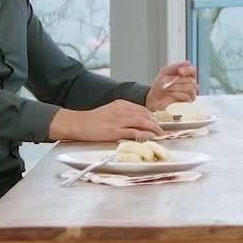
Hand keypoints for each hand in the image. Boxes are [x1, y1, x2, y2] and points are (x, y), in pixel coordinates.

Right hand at [49, 100, 165, 141]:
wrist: (78, 123)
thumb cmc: (93, 119)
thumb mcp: (110, 111)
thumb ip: (123, 114)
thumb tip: (136, 120)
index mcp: (121, 104)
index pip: (142, 109)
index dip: (152, 117)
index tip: (158, 123)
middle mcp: (122, 110)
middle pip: (145, 115)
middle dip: (156, 123)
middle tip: (163, 131)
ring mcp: (119, 121)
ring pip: (142, 122)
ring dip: (154, 129)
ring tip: (161, 135)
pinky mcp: (115, 132)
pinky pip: (134, 132)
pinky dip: (144, 135)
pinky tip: (150, 138)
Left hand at [145, 60, 198, 111]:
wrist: (154, 98)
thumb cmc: (160, 85)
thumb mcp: (165, 72)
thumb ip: (175, 67)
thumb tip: (187, 62)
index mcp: (187, 76)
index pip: (193, 70)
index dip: (188, 70)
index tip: (179, 71)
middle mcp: (191, 84)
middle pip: (190, 80)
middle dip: (176, 80)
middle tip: (165, 81)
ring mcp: (190, 94)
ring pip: (189, 88)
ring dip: (175, 87)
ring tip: (166, 88)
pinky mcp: (187, 103)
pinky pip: (186, 96)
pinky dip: (176, 94)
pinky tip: (170, 94)